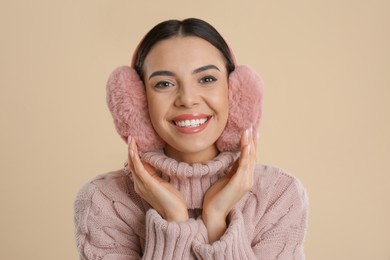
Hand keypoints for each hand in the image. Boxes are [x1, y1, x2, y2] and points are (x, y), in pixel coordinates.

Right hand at [128, 137, 187, 221]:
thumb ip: (157, 175)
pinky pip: (138, 169)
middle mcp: (139, 185)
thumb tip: (155, 164)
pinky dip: (135, 159)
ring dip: (131, 151)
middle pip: (132, 164)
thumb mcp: (163, 184)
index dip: (134, 154)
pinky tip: (133, 150)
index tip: (135, 142)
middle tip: (131, 137)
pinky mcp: (148, 184)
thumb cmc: (172, 200)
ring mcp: (142, 185)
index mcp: (142, 184)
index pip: (136, 166)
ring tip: (131, 139)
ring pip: (133, 165)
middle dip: (131, 150)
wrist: (175, 214)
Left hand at [202, 127, 256, 241]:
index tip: (251, 132)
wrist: (213, 213)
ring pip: (250, 159)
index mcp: (245, 178)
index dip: (251, 145)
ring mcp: (245, 182)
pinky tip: (246, 145)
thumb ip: (233, 169)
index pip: (250, 158)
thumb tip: (236, 157)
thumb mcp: (226, 178)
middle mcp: (248, 179)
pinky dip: (246, 155)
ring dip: (249, 144)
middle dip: (252, 141)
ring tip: (248, 131)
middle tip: (251, 127)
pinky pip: (244, 166)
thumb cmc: (217, 197)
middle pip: (252, 156)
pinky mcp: (238, 184)